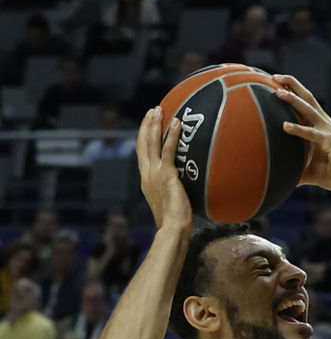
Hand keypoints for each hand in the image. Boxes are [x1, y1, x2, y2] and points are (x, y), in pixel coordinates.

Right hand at [136, 107, 192, 230]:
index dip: (144, 138)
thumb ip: (171, 191)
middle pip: (143, 144)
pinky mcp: (167, 174)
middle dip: (147, 125)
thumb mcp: (169, 202)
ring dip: (155, 124)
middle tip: (152, 110)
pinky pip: (169, 150)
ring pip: (151, 143)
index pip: (142, 154)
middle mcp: (147, 175)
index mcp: (146, 181)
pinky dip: (172, 135)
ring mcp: (155, 174)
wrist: (173, 229)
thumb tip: (180, 188)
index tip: (148, 125)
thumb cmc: (175, 221)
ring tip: (159, 109)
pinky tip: (177, 123)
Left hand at [274, 74, 330, 190]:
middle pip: (307, 99)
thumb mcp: (312, 171)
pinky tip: (285, 125)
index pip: (305, 104)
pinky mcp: (330, 142)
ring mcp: (328, 131)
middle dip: (292, 85)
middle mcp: (325, 124)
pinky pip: (312, 134)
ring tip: (278, 92)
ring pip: (308, 110)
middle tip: (275, 76)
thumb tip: (282, 179)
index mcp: (321, 127)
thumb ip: (297, 171)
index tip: (276, 82)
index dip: (293, 91)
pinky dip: (298, 129)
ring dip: (293, 100)